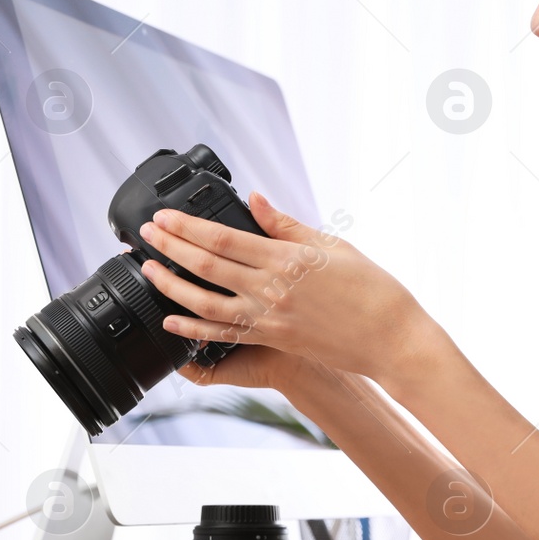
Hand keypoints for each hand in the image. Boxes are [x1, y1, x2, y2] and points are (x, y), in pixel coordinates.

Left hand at [138, 191, 429, 383]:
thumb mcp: (333, 244)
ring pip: (205, 302)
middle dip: (169, 247)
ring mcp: (269, 318)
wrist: (392, 338)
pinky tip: (171, 320)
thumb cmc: (371, 288)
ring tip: (149, 271)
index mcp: (287, 258)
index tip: (164, 216)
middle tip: (145, 234)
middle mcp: (272, 288)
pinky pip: (223, 333)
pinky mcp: (272, 339)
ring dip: (172, 285)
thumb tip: (254, 200)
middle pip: (206, 264)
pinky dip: (193, 328)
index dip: (186, 226)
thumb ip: (286, 225)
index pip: (222, 236)